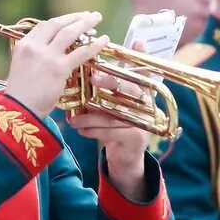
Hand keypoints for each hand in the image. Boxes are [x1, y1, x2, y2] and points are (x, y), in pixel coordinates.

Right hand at [4, 11, 111, 115]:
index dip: (60, 21)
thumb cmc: (22, 95)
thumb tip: (51, 51)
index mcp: (23, 45)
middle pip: (57, 24)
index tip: (73, 20)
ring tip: (97, 18)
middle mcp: (34, 47)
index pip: (43, 26)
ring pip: (69, 32)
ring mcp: (47, 56)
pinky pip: (81, 52)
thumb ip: (34, 56)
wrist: (20, 110)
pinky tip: (104, 41)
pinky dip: (94, 45)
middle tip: (89, 15)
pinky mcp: (59, 68)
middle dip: (75, 17)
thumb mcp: (21, 68)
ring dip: (85, 23)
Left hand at [67, 74, 149, 198]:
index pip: (133, 75)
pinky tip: (81, 131)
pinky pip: (111, 132)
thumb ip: (103, 91)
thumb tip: (84, 72)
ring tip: (73, 120)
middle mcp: (146, 104)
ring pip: (113, 115)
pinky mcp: (136, 138)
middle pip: (128, 90)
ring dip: (90, 118)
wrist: (125, 156)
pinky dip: (93, 131)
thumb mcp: (110, 107)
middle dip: (109, 82)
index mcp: (140, 92)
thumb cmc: (114, 126)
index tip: (104, 64)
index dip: (123, 67)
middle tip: (91, 79)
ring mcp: (143, 121)